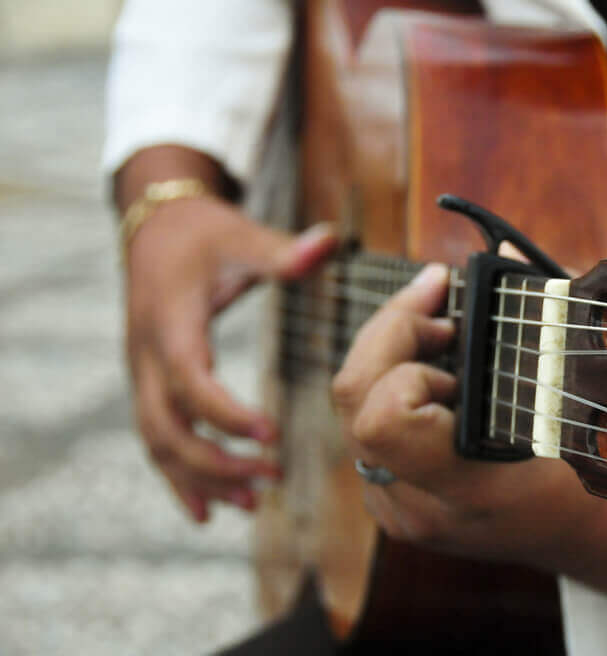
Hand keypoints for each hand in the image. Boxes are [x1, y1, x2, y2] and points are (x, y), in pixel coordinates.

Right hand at [125, 195, 334, 520]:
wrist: (155, 229)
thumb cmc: (203, 234)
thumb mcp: (241, 234)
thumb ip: (284, 250)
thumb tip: (330, 241)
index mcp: (170, 322)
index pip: (189, 380)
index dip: (225, 413)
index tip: (271, 436)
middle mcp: (147, 356)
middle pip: (166, 427)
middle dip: (215, 462)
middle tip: (272, 478)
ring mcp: (142, 374)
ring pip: (158, 443)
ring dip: (201, 479)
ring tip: (253, 503)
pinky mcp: (150, 385)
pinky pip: (157, 440)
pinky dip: (179, 478)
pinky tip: (207, 511)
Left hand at [331, 265, 606, 601]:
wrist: (582, 538)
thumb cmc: (591, 475)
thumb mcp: (575, 399)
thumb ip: (536, 322)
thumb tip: (499, 252)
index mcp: (463, 489)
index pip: (383, 419)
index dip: (407, 363)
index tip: (455, 332)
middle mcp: (415, 502)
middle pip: (353, 396)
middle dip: (391, 330)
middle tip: (441, 304)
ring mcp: (395, 502)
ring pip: (351, 404)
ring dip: (389, 348)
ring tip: (441, 328)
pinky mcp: (389, 492)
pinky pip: (364, 419)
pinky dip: (391, 376)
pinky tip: (433, 360)